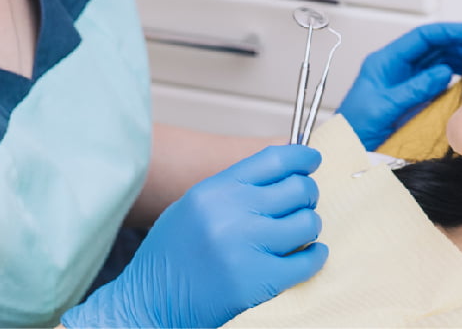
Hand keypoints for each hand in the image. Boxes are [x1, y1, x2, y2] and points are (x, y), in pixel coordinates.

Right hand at [63, 145, 326, 327]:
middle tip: (303, 203)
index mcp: (215, 190)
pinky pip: (307, 261)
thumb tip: (284, 169)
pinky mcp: (257, 282)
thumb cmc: (170, 256)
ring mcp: (246, 248)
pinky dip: (315, 256)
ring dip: (309, 226)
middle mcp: (231, 214)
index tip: (313, 160)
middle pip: (298, 188)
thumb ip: (233, 187)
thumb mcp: (193, 206)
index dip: (301, 157)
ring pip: (308, 223)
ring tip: (299, 233)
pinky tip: (308, 255)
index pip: (274, 159)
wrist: (147, 305)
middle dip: (307, 194)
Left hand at [337, 22, 461, 149]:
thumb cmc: (356, 127)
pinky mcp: (413, 95)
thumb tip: (442, 71)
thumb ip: (413, 89)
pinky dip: (453, 76)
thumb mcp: (384, 107)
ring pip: (437, 61)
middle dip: (457, 43)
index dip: (447, 32)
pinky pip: (436, 79)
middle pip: (432, 46)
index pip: (421, 37)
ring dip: (458, 58)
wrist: (349, 149)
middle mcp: (397, 66)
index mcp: (385, 61)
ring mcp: (406, 80)